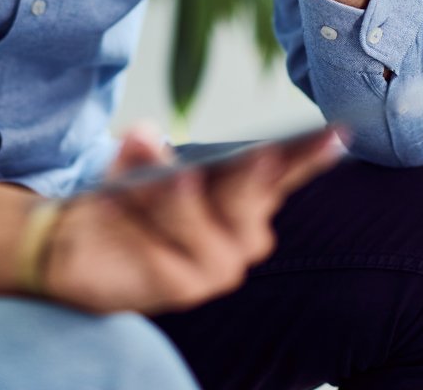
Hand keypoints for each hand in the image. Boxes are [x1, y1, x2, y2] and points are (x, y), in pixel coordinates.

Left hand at [42, 124, 340, 314]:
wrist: (85, 246)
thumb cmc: (130, 197)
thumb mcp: (136, 162)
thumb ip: (143, 149)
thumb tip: (145, 135)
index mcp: (246, 193)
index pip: (285, 171)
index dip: (311, 156)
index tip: (338, 134)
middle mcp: (244, 233)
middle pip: (250, 200)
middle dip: (249, 178)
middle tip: (258, 154)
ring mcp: (219, 265)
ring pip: (210, 230)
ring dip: (180, 202)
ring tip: (161, 179)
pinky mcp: (184, 288)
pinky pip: (168, 257)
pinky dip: (143, 229)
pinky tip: (114, 204)